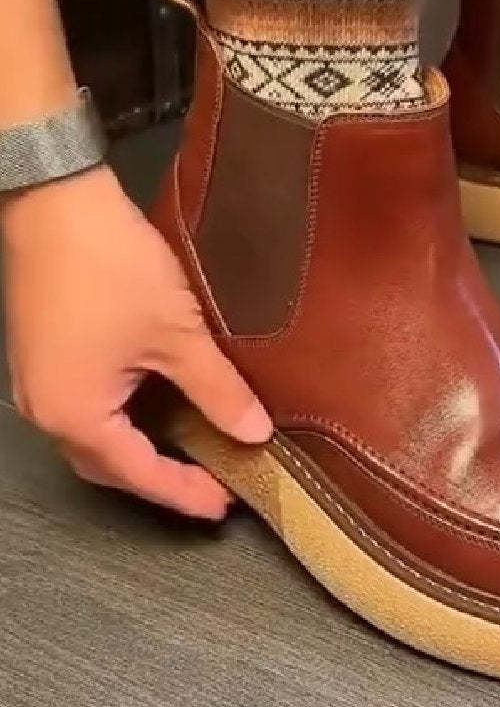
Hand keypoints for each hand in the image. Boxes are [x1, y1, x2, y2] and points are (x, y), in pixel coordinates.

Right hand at [1, 164, 271, 518]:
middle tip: (211, 483)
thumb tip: (255, 432)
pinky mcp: (42, 355)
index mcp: (75, 416)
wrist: (56, 201)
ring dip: (139, 449)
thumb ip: (217, 390)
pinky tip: (158, 406)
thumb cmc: (113, 269)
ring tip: (192, 449)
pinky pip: (84, 407)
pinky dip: (122, 418)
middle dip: (158, 479)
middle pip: (107, 466)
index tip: (226, 505)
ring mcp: (38, 382)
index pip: (138, 475)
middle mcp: (46, 410)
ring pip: (94, 437)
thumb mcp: (178, 334)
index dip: (185, 493)